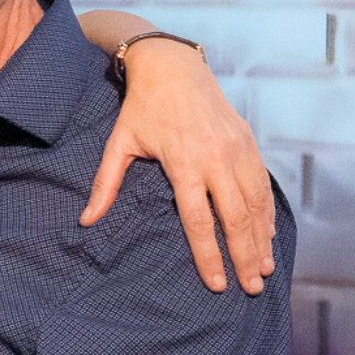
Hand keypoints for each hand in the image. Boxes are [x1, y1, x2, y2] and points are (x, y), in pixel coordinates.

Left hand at [82, 41, 276, 292]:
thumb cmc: (143, 108)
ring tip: (264, 270)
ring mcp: (237, 149)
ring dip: (261, 239)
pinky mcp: (249, 142)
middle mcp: (216, 158)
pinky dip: (267, 212)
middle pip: (234, 218)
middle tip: (251, 288)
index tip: (216, 283)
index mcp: (183, 162)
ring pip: (255, 203)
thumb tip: (86, 220)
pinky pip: (263, 184)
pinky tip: (268, 236)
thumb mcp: (120, 143)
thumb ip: (105, 184)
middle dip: (243, 256)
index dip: (208, 255)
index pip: (198, 220)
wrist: (174, 66)